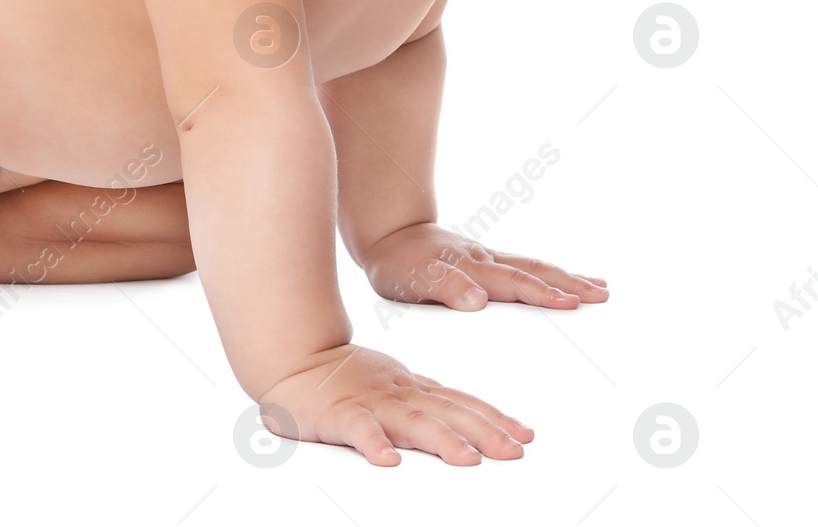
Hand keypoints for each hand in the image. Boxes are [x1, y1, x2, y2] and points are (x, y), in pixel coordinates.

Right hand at [257, 344, 532, 465]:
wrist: (292, 357)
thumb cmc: (342, 376)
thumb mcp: (392, 384)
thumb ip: (425, 402)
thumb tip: (468, 422)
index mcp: (411, 387)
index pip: (460, 402)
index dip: (493, 418)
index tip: (524, 434)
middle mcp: (397, 392)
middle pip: (446, 413)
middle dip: (483, 432)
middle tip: (514, 451)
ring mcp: (370, 402)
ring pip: (411, 421)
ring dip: (441, 440)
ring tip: (467, 460)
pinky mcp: (339, 414)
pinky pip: (358, 430)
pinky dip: (373, 443)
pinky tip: (387, 460)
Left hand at [362, 221, 608, 309]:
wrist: (387, 235)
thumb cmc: (397, 264)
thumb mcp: (410, 279)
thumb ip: (444, 288)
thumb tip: (478, 302)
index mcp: (470, 270)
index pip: (512, 284)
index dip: (542, 294)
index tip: (571, 302)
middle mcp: (485, 262)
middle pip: (532, 272)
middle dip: (568, 284)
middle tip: (603, 295)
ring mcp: (488, 259)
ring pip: (533, 267)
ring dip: (566, 277)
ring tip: (600, 287)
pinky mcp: (487, 261)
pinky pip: (524, 267)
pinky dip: (549, 273)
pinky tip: (565, 279)